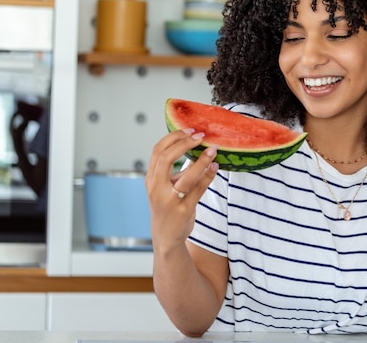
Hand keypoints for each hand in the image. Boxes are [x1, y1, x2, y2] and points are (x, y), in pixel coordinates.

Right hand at [145, 128, 218, 252]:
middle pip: (166, 157)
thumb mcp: (164, 186)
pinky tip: (215, 167)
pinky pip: (198, 189)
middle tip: (201, 136)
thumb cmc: (167, 208)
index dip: (174, 137)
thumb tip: (194, 147)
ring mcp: (170, 200)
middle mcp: (156, 188)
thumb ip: (175, 169)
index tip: (190, 130)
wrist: (165, 237)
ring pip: (187, 176)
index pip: (158, 150)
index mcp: (151, 179)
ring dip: (202, 160)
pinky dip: (208, 176)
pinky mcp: (183, 210)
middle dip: (184, 143)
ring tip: (213, 150)